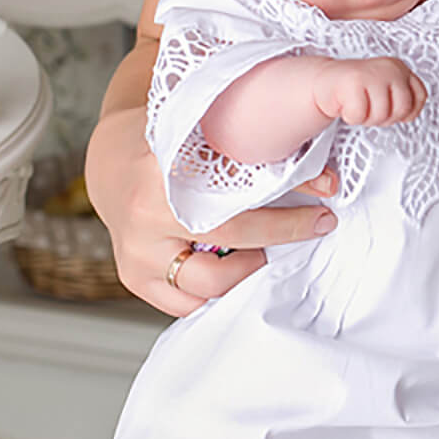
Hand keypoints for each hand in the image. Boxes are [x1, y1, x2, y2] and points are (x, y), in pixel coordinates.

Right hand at [85, 104, 339, 317]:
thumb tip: (327, 180)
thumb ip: (259, 156)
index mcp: (161, 173)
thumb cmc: (166, 141)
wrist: (111, 159)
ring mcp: (136, 252)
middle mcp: (145, 217)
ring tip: (268, 250)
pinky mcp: (132, 276)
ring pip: (208, 286)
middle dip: (277, 241)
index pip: (237, 206)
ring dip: (247, 273)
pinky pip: (185, 304)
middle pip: (228, 247)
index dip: (285, 218)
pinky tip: (239, 269)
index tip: (322, 216)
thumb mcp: (209, 134)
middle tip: (311, 229)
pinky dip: (217, 293)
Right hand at [313, 57, 426, 126]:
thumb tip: (410, 115)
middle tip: (371, 109)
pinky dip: (351, 117)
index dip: (406, 111)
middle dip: (386, 117)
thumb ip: (402, 97)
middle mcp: (390, 68)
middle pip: (402, 109)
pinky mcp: (354, 81)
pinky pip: (359, 115)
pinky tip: (347, 104)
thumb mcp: (386, 89)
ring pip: (381, 115)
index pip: (420, 96)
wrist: (325, 80)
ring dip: (366, 118)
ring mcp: (373, 73)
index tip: (391, 109)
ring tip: (358, 105)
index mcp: (400, 68)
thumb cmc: (356, 89)